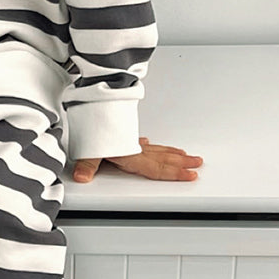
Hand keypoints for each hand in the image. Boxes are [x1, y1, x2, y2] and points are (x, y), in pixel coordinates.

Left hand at [72, 137, 202, 183]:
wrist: (89, 100)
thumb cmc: (91, 124)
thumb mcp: (89, 148)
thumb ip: (87, 165)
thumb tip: (81, 177)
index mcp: (129, 154)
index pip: (157, 168)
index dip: (175, 173)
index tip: (191, 174)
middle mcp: (132, 148)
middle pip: (162, 157)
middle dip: (181, 162)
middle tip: (197, 162)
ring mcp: (129, 138)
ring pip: (155, 147)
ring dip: (170, 152)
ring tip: (184, 154)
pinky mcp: (121, 131)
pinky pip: (138, 140)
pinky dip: (146, 144)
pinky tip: (147, 142)